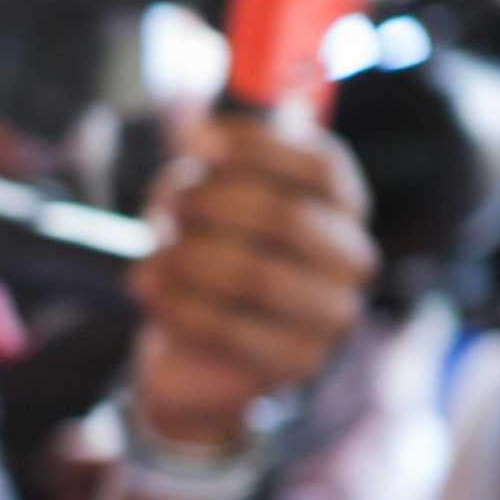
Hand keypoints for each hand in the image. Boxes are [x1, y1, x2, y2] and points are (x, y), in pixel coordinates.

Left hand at [129, 118, 375, 446]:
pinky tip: (147, 285)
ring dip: (188, 255)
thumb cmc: (207, 265)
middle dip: (209, 203)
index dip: (254, 147)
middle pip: (283, 215)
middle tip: (165, 206)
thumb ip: (205, 167)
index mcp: (343, 208)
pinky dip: (175, 302)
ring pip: (253, 274)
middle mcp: (351, 259)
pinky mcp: (294, 363)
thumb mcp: (205, 206)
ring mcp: (330, 317)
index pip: (320, 165)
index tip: (192, 141)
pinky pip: (225, 326)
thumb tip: (193, 135)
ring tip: (153, 251)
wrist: (198, 361)